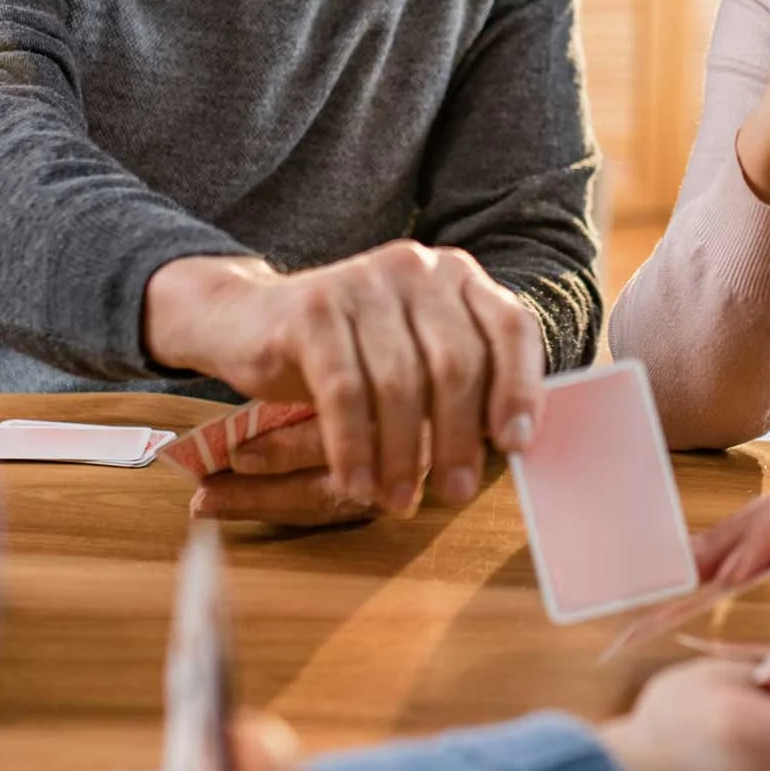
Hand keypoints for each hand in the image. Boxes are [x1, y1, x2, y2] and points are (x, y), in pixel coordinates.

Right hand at [146, 243, 541, 517]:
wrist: (248, 320)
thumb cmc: (348, 353)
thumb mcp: (414, 358)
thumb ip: (462, 385)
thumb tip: (512, 447)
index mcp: (456, 276)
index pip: (510, 327)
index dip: (521, 388)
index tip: (516, 446)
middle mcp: (415, 268)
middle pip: (457, 363)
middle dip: (458, 439)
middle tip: (455, 494)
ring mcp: (362, 282)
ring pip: (400, 383)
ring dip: (403, 455)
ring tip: (400, 501)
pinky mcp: (313, 310)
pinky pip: (345, 392)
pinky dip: (355, 447)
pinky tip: (357, 484)